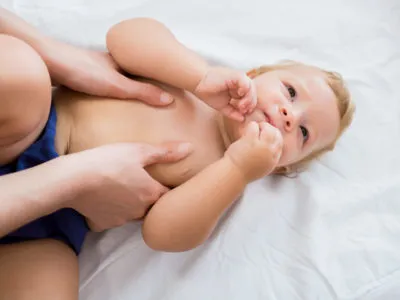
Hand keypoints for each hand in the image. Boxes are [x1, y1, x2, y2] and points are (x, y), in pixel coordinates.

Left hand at [44, 40, 173, 104]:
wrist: (46, 61)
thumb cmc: (82, 71)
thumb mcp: (118, 86)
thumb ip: (142, 93)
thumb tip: (169, 100)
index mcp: (120, 61)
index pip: (144, 67)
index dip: (156, 75)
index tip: (168, 86)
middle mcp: (108, 62)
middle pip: (130, 72)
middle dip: (140, 83)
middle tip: (151, 97)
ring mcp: (93, 67)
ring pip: (114, 77)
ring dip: (123, 87)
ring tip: (132, 102)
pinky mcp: (79, 75)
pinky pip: (100, 83)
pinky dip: (107, 91)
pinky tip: (105, 101)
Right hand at [65, 142, 191, 231]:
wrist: (73, 180)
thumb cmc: (107, 161)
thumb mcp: (138, 151)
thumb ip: (165, 152)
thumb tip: (190, 149)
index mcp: (151, 193)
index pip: (170, 196)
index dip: (170, 189)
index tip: (169, 183)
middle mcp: (141, 211)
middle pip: (153, 207)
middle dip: (152, 198)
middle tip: (144, 183)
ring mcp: (123, 219)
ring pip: (135, 213)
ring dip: (134, 204)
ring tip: (125, 189)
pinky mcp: (105, 224)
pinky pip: (116, 218)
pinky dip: (115, 210)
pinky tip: (107, 197)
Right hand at [194, 67, 256, 121]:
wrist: (198, 83)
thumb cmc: (209, 93)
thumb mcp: (223, 107)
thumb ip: (233, 113)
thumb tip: (242, 119)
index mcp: (238, 90)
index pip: (250, 99)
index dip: (248, 107)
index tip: (242, 113)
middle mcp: (241, 83)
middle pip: (253, 94)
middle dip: (250, 104)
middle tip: (243, 110)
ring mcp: (239, 78)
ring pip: (251, 88)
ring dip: (248, 99)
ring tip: (240, 105)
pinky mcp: (236, 75)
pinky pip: (246, 83)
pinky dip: (245, 90)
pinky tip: (238, 95)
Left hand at [225, 121, 281, 181]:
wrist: (233, 175)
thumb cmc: (244, 171)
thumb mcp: (263, 167)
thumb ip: (268, 157)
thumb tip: (269, 145)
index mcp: (274, 159)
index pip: (280, 143)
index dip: (274, 136)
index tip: (266, 135)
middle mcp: (270, 152)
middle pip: (276, 134)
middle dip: (269, 129)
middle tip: (260, 129)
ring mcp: (262, 146)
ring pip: (268, 129)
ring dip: (261, 126)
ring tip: (253, 130)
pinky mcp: (251, 141)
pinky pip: (254, 127)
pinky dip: (251, 126)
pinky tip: (245, 132)